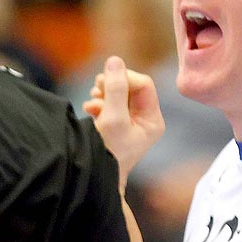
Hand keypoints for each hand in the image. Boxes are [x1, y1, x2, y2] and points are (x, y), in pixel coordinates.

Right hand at [83, 57, 163, 182]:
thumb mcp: (112, 118)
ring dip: (103, 93)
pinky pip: (110, 104)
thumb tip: (114, 60)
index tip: (104, 83)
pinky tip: (89, 109)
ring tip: (92, 101)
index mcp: (153, 120)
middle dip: (112, 85)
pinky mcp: (116, 125)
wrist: (94, 180)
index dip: (124, 78)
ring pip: (119, 94)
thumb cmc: (107, 154)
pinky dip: (98, 103)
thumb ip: (115, 89)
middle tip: (96, 89)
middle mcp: (144, 120)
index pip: (143, 84)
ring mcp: (130, 123)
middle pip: (131, 87)